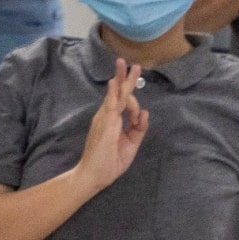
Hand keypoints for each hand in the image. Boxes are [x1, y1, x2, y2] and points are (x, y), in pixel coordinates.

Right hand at [73, 60, 149, 190]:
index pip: (125, 104)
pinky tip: (115, 82)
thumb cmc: (108, 163)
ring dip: (121, 80)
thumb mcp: (131, 145)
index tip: (139, 117)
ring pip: (116, 96)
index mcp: (112, 120)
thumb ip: (138, 128)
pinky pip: (110, 106)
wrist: (93, 177)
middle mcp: (106, 116)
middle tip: (127, 62)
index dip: (135, 105)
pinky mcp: (104, 125)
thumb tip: (145, 112)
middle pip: (117, 93)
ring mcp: (104, 119)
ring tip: (125, 64)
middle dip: (124, 77)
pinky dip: (113, 94)